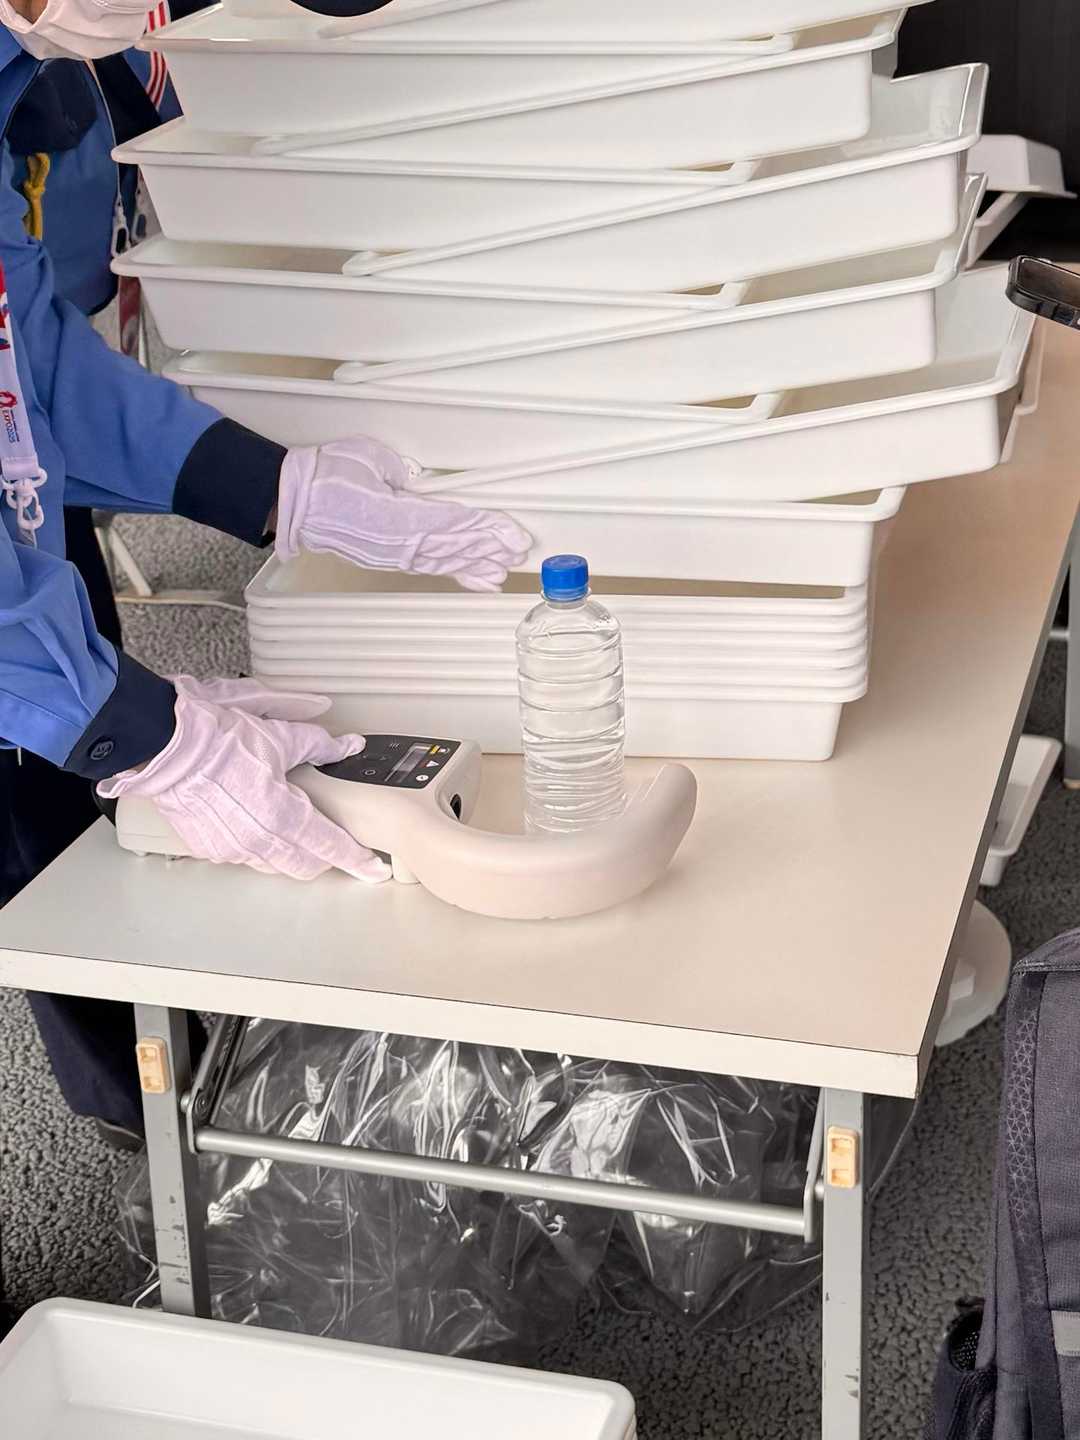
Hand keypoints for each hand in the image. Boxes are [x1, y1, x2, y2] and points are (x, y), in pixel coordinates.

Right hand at [98, 677, 389, 882]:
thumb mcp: (277, 732)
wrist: (160, 742)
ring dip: (290, 854)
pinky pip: (244, 857)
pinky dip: (259, 847)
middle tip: (334, 844)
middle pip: (303, 865)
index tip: (373, 869)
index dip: (356, 858)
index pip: (329, 845)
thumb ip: (319, 744)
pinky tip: (258, 827)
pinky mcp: (208, 847)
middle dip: (323, 858)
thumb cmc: (215, 734)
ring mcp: (230, 847)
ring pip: (273, 864)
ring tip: (296, 833)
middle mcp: (257, 838)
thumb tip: (348, 745)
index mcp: (281, 812)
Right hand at [275, 438, 531, 592]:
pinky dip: (457, 573)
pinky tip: (478, 579)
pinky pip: (430, 567)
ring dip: (477, 564)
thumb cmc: (328, 474)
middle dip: (489, 548)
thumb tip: (421, 482)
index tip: (512, 533)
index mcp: (399, 516)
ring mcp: (394, 555)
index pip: (454, 523)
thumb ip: (403, 473)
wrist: (293, 501)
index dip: (486, 528)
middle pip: (455, 546)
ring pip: (445, 561)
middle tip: (519, 551)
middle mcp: (400, 543)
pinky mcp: (389, 559)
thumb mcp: (372, 458)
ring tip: (504, 569)